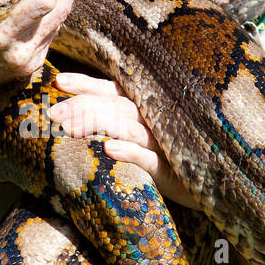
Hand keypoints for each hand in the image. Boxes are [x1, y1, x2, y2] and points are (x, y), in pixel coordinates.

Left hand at [48, 71, 197, 208]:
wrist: (212, 182)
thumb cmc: (169, 156)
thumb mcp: (141, 134)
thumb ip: (115, 120)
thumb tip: (72, 116)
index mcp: (144, 108)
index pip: (111, 90)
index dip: (85, 85)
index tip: (57, 82)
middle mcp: (153, 120)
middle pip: (114, 106)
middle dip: (82, 107)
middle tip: (53, 113)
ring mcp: (162, 142)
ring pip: (127, 128)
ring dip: (98, 125)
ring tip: (70, 129)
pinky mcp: (171, 168)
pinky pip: (148, 158)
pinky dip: (129, 152)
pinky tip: (108, 149)